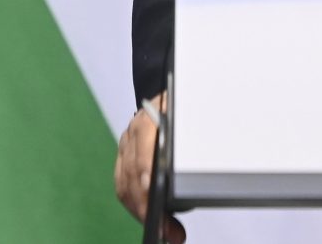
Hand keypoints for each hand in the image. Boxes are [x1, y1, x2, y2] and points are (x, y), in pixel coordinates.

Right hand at [114, 93, 184, 240]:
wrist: (171, 91)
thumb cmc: (187, 103)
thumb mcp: (193, 114)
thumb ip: (193, 136)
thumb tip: (198, 171)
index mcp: (151, 115)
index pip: (144, 141)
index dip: (145, 165)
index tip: (151, 187)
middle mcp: (134, 131)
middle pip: (134, 171)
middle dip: (149, 205)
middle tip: (170, 230)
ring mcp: (126, 145)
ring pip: (126, 183)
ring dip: (142, 211)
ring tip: (165, 232)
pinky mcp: (124, 157)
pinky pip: (123, 185)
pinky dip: (135, 205)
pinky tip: (149, 218)